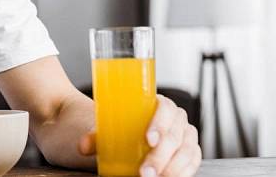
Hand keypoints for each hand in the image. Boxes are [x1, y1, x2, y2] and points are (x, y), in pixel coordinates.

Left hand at [77, 95, 201, 176]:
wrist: (129, 134)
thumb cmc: (121, 127)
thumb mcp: (107, 128)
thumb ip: (96, 137)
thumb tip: (83, 146)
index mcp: (158, 104)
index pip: (165, 108)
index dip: (160, 123)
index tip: (148, 140)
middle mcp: (176, 119)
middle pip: (175, 135)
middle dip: (160, 157)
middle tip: (144, 172)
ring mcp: (185, 136)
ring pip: (186, 151)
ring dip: (171, 169)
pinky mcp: (189, 152)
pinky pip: (192, 162)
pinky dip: (183, 172)